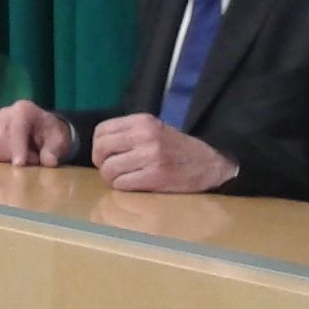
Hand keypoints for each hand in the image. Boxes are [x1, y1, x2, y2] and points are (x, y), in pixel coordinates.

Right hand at [0, 100, 73, 166]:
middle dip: (12, 154)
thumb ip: (53, 150)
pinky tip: (9, 160)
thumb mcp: (59, 141)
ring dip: (3, 157)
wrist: (44, 131)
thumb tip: (48, 161)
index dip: (17, 147)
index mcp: (23, 110)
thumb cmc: (51, 134)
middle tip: (32, 160)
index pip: (16, 128)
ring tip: (22, 158)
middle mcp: (5, 114)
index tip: (19, 164)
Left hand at [91, 113, 233, 192]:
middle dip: (101, 163)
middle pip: (101, 150)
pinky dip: (123, 188)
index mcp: (142, 121)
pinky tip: (135, 186)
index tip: (106, 155)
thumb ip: (128, 134)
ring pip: (109, 170)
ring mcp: (150, 155)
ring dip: (113, 179)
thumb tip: (98, 148)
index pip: (102, 131)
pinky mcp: (155, 176)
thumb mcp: (154, 130)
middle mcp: (145, 135)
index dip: (98, 146)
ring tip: (125, 179)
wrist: (210, 163)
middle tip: (111, 170)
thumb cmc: (177, 149)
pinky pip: (122, 184)